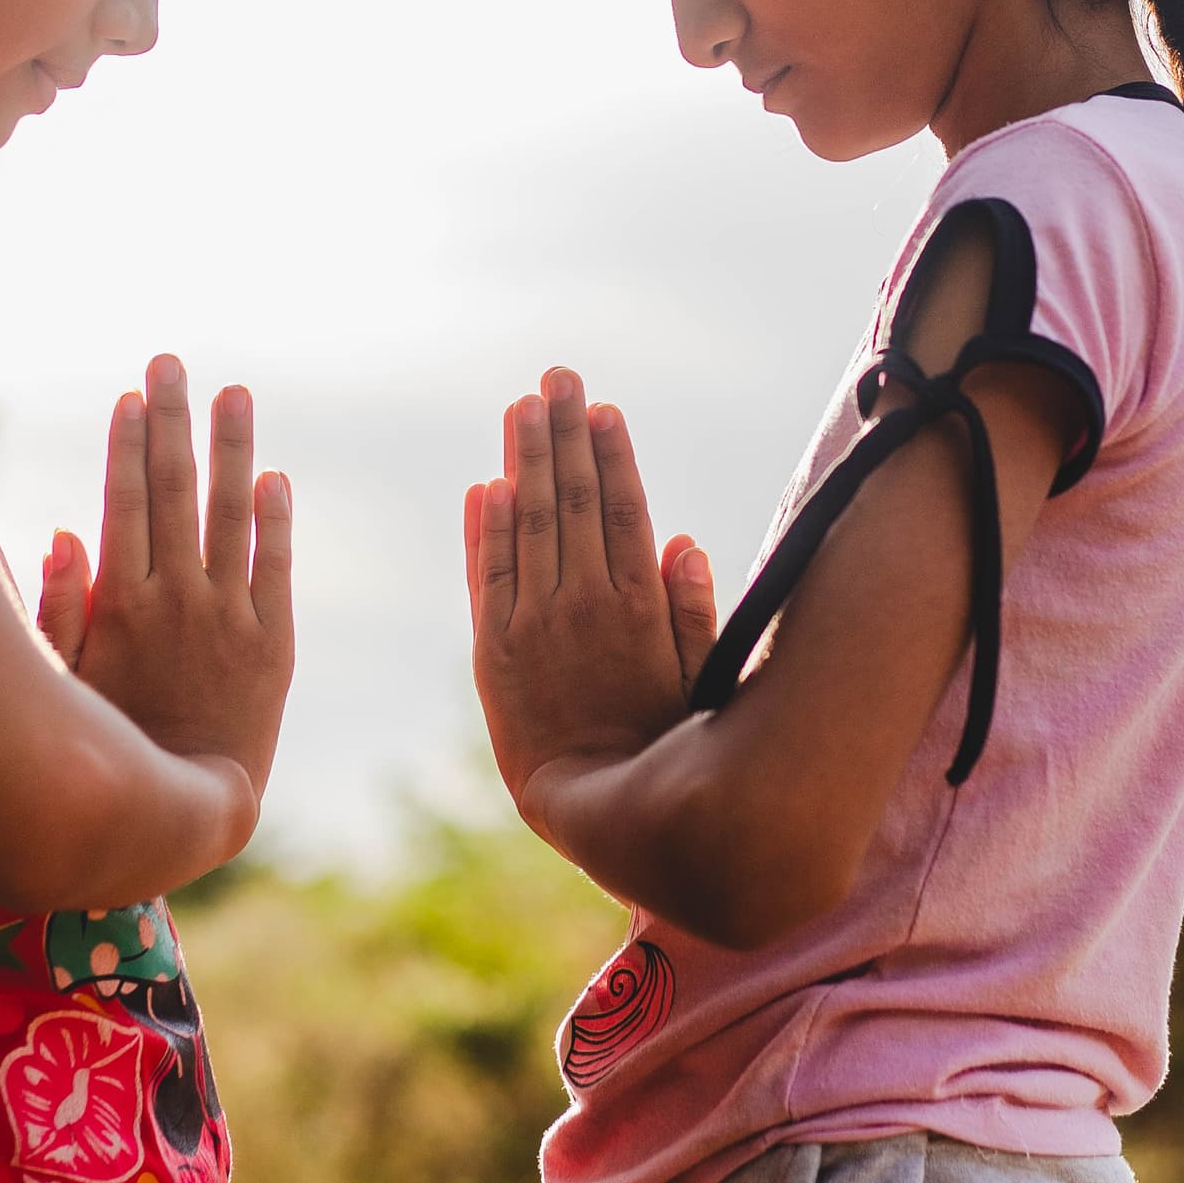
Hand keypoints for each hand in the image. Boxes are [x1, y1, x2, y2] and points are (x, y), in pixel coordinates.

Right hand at [62, 356, 294, 824]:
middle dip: (172, 420)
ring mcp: (228, 616)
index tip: (131, 395)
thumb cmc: (113, 743)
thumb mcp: (66, 680)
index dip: (128, 444)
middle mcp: (175, 597)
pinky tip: (277, 478)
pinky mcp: (275, 641)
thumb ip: (61, 606)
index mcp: (121, 602)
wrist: (188, 805)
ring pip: (230, 513)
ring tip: (235, 395)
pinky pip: (276, 567)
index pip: (125, 501)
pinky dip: (277, 520)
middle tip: (173, 362)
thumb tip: (64, 531)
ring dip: (232, 448)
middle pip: (173, 489)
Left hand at [466, 367, 711, 838]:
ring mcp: (532, 623)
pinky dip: (483, 528)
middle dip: (560, 432)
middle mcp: (581, 602)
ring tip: (519, 407)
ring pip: (524, 522)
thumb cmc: (662, 744)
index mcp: (637, 603)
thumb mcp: (700, 679)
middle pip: (567, 498)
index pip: (618, 506)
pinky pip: (486, 574)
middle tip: (553, 377)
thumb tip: (683, 541)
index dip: (607, 452)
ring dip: (519, 460)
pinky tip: (484, 488)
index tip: (600, 407)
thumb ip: (691, 609)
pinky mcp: (493, 650)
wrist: (590, 805)